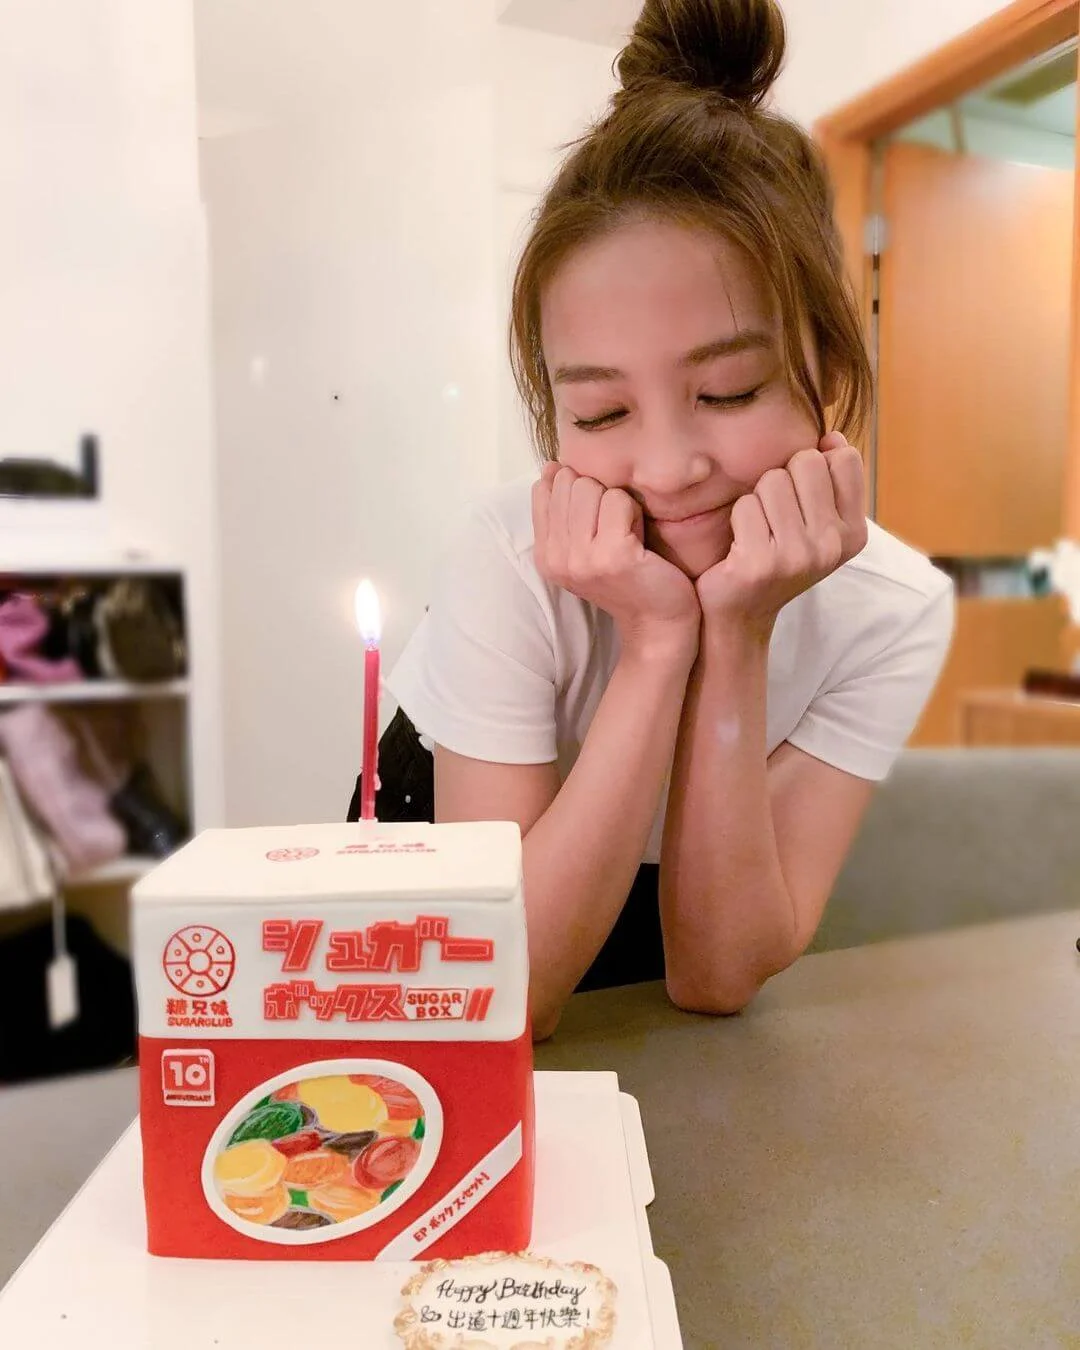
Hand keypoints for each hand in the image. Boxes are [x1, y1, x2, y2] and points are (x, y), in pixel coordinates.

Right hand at [533, 463, 699, 658]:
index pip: (544, 488)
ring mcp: (581, 558)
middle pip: (569, 482)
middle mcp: (555, 558)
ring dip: (616, 503)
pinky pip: (619, 501)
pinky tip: (639, 540)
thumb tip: (550, 466)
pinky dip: (634, 513)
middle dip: (598, 494)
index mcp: (544, 554)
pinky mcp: (612, 555)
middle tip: (616, 529)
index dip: (576, 491)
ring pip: (592, 488)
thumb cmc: (629, 579)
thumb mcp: (584, 546)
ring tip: (627, 534)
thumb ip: (563, 510)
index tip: (596, 522)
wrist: (658, 623)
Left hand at [696, 433, 867, 635]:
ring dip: (758, 500)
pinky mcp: (761, 563)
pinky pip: (745, 505)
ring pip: (773, 480)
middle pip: (806, 461)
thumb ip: (830, 480)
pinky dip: (738, 520)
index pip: (844, 458)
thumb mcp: (816, 524)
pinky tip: (742, 546)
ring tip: (759, 532)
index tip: (801, 498)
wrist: (741, 614)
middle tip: (775, 518)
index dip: (814, 467)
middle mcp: (832, 545)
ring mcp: (799, 555)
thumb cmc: (776, 558)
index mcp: (853, 533)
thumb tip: (831, 437)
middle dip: (783, 480)